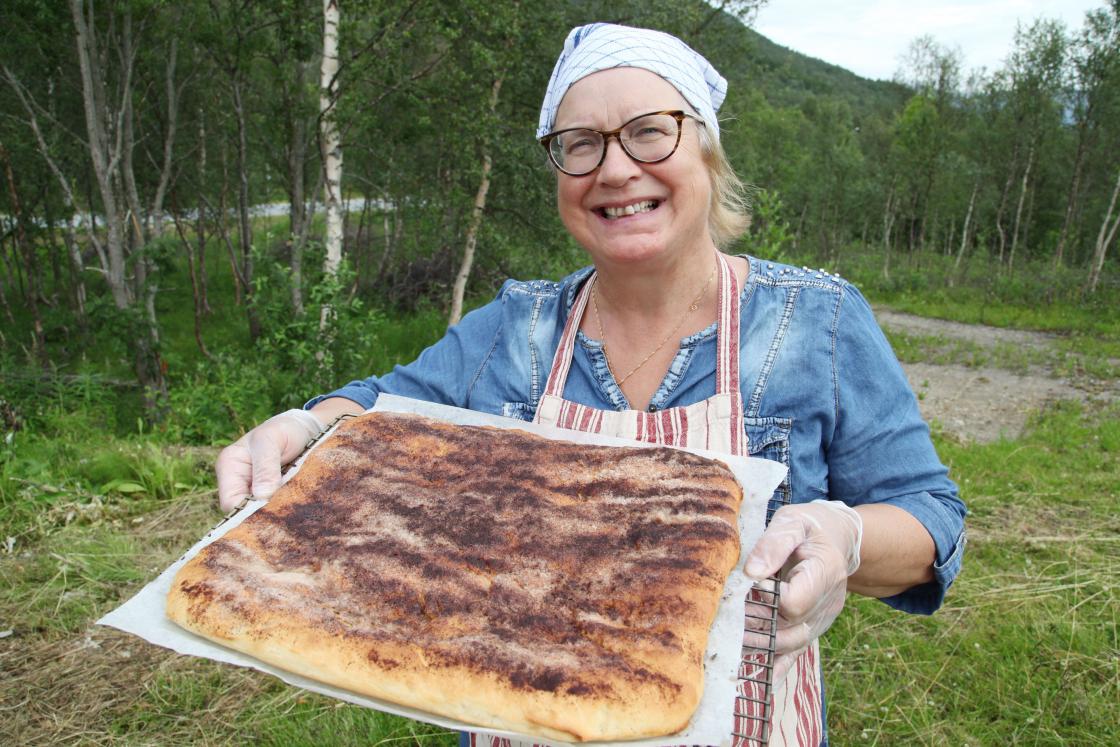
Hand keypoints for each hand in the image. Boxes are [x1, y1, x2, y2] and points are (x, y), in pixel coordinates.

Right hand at [215, 409, 325, 510]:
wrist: (305, 428)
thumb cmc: (284, 429)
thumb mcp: (271, 441)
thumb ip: (265, 467)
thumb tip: (261, 496)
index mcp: (230, 467)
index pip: (230, 502)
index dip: (248, 512)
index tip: (273, 511)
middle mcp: (239, 483)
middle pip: (244, 512)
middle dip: (264, 514)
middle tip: (287, 511)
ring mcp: (256, 490)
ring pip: (261, 513)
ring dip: (276, 512)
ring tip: (294, 507)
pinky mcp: (273, 495)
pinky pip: (275, 508)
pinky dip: (285, 509)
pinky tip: (297, 507)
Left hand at [743, 500, 862, 682]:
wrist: (837, 538)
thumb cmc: (810, 527)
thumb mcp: (793, 522)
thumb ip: (773, 544)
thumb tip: (751, 573)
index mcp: (825, 572)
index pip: (794, 601)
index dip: (768, 600)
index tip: (749, 586)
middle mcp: (827, 602)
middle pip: (790, 628)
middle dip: (756, 627)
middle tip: (725, 622)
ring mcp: (821, 619)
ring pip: (791, 645)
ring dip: (760, 645)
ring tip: (730, 638)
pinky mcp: (813, 628)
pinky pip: (797, 654)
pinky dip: (778, 668)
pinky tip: (759, 686)